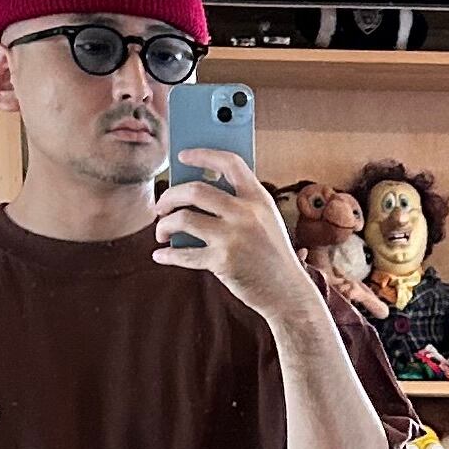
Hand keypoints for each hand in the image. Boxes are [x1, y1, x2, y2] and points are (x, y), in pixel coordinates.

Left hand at [156, 149, 322, 324]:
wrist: (288, 293)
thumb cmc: (272, 256)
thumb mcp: (266, 221)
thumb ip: (239, 204)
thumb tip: (193, 192)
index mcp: (259, 198)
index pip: (229, 163)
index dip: (203, 155)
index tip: (182, 156)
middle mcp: (246, 213)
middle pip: (194, 190)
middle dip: (169, 196)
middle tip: (161, 206)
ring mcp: (233, 237)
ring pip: (183, 219)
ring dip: (164, 225)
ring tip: (162, 231)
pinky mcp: (222, 261)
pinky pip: (184, 254)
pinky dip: (168, 255)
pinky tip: (160, 254)